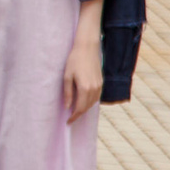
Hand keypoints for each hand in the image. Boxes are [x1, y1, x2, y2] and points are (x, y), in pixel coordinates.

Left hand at [61, 2, 102, 121]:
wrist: (87, 48)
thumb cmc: (74, 60)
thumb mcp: (67, 76)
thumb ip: (67, 93)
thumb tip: (67, 107)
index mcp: (85, 88)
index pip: (80, 108)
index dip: (74, 117)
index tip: (68, 122)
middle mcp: (94, 89)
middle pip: (87, 107)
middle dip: (79, 114)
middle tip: (70, 118)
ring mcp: (99, 86)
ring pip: (92, 103)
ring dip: (85, 108)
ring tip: (76, 111)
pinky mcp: (101, 82)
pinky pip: (96, 97)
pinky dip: (90, 102)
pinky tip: (84, 102)